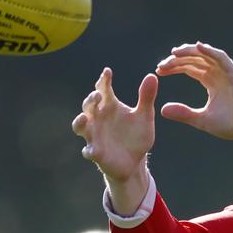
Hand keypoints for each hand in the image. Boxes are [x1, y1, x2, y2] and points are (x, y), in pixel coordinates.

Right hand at [72, 67, 156, 182]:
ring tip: (83, 118)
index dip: (103, 80)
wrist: (135, 160)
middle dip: (90, 100)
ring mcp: (94, 135)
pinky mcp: (96, 153)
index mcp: (110, 106)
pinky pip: (89, 151)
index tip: (107, 72)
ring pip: (80, 126)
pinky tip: (93, 151)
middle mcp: (98, 118)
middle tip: (97, 95)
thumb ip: (147, 97)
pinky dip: (89, 150)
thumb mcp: (145, 116)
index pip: (103, 89)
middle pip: (89, 106)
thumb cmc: (136, 135)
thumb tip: (152, 75)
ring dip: (79, 122)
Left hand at [156, 42, 232, 141]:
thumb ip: (184, 113)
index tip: (159, 70)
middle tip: (162, 64)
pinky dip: (211, 51)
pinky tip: (198, 47)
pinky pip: (222, 58)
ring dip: (190, 51)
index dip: (175, 67)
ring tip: (174, 52)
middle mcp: (219, 74)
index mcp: (211, 82)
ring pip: (206, 55)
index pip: (190, 68)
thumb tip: (162, 109)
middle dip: (177, 60)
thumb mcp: (202, 119)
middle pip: (195, 60)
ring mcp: (227, 72)